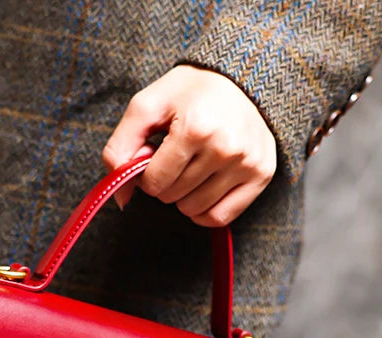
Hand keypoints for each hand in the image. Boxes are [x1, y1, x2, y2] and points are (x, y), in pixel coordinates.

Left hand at [102, 65, 276, 226]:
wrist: (242, 76)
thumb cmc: (190, 92)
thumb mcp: (146, 106)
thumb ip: (120, 148)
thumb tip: (120, 197)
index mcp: (195, 128)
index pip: (154, 182)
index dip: (146, 173)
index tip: (156, 154)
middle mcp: (225, 148)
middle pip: (173, 197)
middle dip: (166, 182)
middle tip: (177, 156)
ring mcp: (247, 163)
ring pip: (194, 210)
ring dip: (184, 196)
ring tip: (192, 167)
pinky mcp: (262, 175)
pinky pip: (221, 218)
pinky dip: (205, 212)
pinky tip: (203, 189)